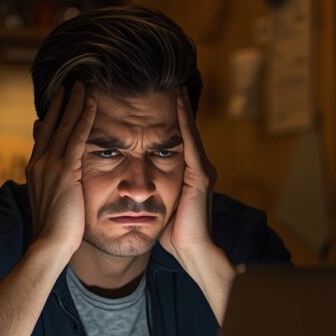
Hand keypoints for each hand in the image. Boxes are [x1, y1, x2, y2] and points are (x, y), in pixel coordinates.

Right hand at [26, 82, 96, 255]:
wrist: (49, 245)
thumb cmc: (55, 232)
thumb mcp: (51, 203)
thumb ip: (55, 186)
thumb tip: (60, 180)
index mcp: (35, 170)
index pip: (44, 136)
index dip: (52, 117)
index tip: (58, 101)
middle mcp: (39, 163)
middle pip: (52, 125)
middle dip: (61, 103)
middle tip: (69, 83)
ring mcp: (50, 166)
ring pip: (64, 126)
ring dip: (74, 103)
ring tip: (82, 85)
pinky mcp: (65, 171)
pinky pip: (77, 138)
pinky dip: (85, 119)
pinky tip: (92, 104)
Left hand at [160, 87, 217, 262]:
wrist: (193, 252)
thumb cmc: (175, 236)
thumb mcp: (160, 207)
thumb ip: (153, 192)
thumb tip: (133, 189)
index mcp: (188, 176)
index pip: (178, 142)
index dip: (170, 122)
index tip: (160, 102)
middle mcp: (198, 169)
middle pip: (186, 132)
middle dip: (179, 109)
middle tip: (172, 84)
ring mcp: (202, 171)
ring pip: (190, 132)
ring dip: (183, 109)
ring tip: (176, 87)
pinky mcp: (200, 176)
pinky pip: (190, 142)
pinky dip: (185, 122)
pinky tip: (178, 104)